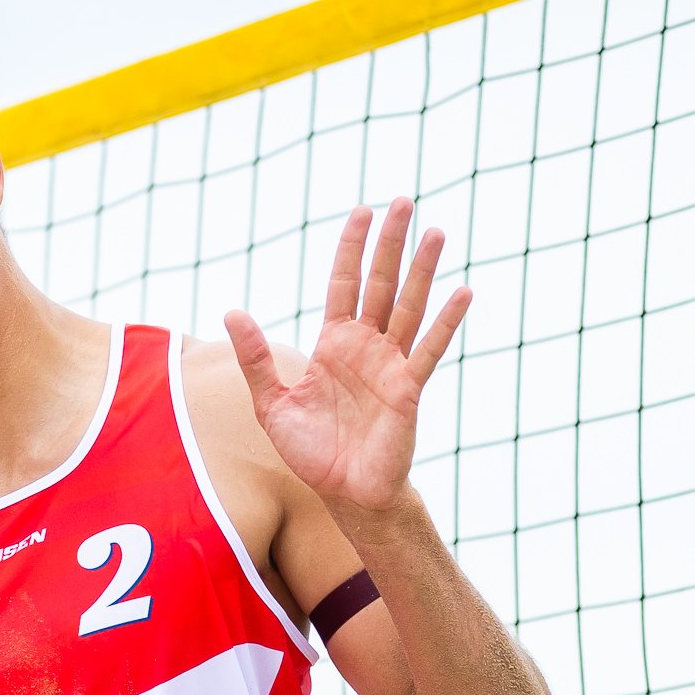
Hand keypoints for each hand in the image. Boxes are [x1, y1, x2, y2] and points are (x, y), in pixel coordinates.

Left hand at [223, 198, 470, 518]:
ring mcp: (390, 365)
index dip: (351, 248)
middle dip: (390, 243)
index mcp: (334, 345)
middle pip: (381, 283)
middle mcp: (366, 347)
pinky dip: (446, 322)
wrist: (343, 493)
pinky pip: (429, 350)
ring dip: (423, 270)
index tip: (362, 210)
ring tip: (436, 231)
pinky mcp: (408, 389)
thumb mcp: (272, 403)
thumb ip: (255, 359)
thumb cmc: (311, 451)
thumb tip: (232, 312)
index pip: (344, 283)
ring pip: (409, 307)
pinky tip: (462, 292)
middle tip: (404, 201)